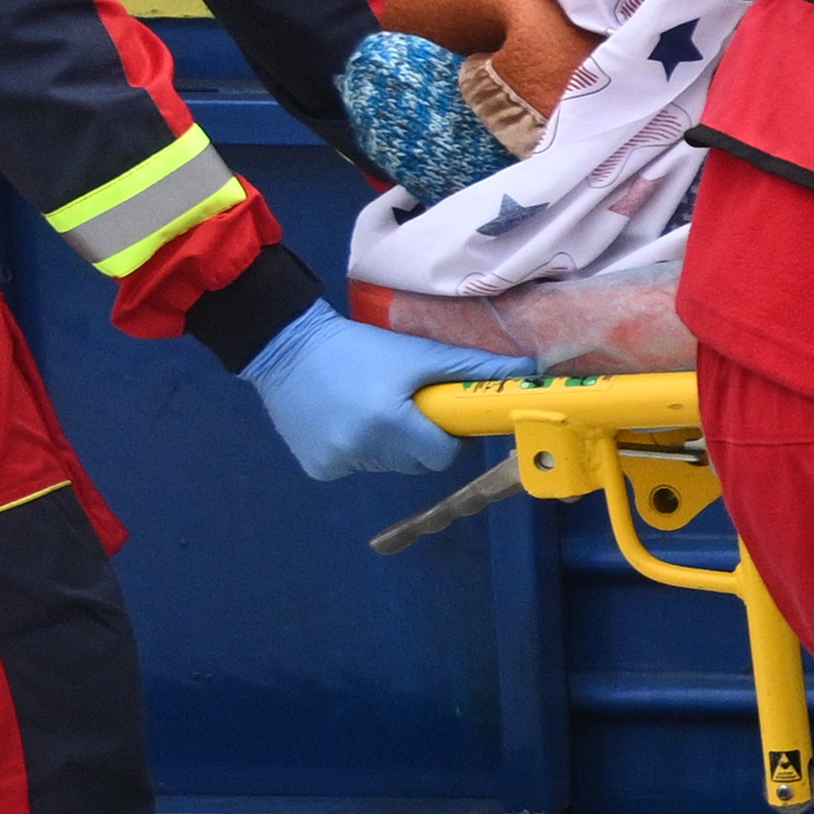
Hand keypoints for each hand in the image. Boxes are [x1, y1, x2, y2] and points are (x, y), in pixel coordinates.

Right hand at [237, 302, 481, 485]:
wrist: (286, 345)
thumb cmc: (360, 347)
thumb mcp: (417, 354)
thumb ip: (472, 368)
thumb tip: (527, 370)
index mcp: (390, 424)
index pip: (442, 455)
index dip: (446, 436)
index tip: (436, 412)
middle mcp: (362, 451)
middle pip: (415, 463)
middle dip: (419, 439)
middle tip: (403, 405)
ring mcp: (336, 464)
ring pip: (386, 466)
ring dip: (388, 444)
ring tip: (369, 405)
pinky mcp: (317, 469)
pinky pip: (356, 466)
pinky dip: (357, 448)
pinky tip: (343, 417)